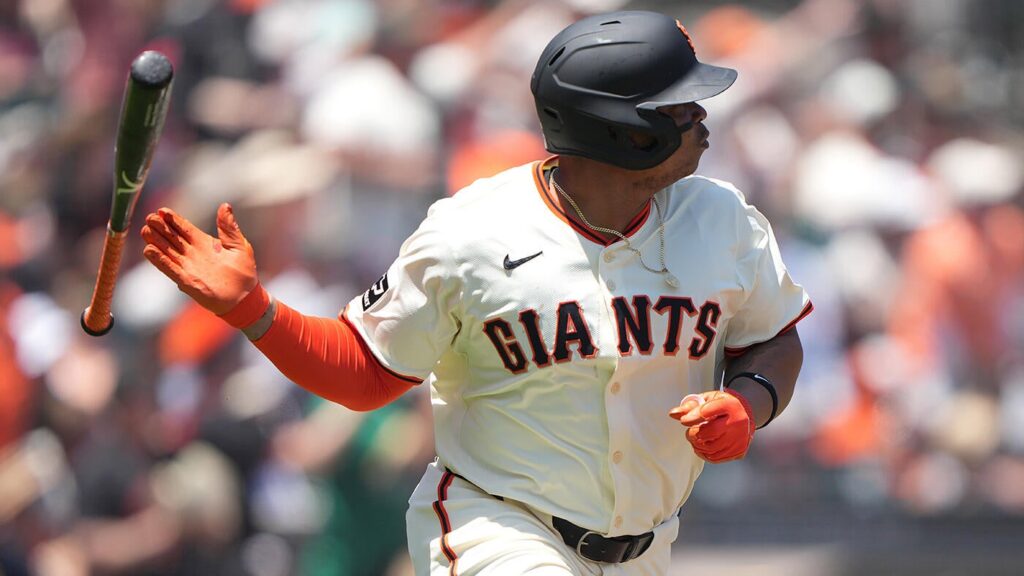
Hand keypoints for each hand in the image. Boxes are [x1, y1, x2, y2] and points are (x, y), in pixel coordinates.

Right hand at [141, 203, 256, 314]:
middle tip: (150, 218)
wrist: (245, 297)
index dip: (173, 219)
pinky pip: (169, 268)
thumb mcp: (239, 245)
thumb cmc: (244, 272)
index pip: (184, 228)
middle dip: (160, 227)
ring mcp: (188, 266)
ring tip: (146, 230)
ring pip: (167, 251)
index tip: (162, 210)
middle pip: (171, 237)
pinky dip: (160, 260)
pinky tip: (150, 250)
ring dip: (156, 241)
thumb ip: (229, 227)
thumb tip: (225, 205)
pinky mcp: (186, 280)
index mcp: (204, 243)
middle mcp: (193, 253)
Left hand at [668, 389, 754, 462]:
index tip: (684, 420)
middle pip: (710, 432)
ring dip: (697, 444)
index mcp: (730, 405)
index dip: (692, 417)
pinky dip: (704, 454)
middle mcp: (738, 422)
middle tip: (690, 430)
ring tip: (695, 437)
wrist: (743, 416)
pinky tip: (703, 446)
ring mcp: (740, 438)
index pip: (707, 412)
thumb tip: (674, 413)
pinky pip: (715, 458)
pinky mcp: (739, 451)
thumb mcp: (707, 399)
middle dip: (693, 433)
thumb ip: (690, 406)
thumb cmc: (723, 407)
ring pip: (711, 448)